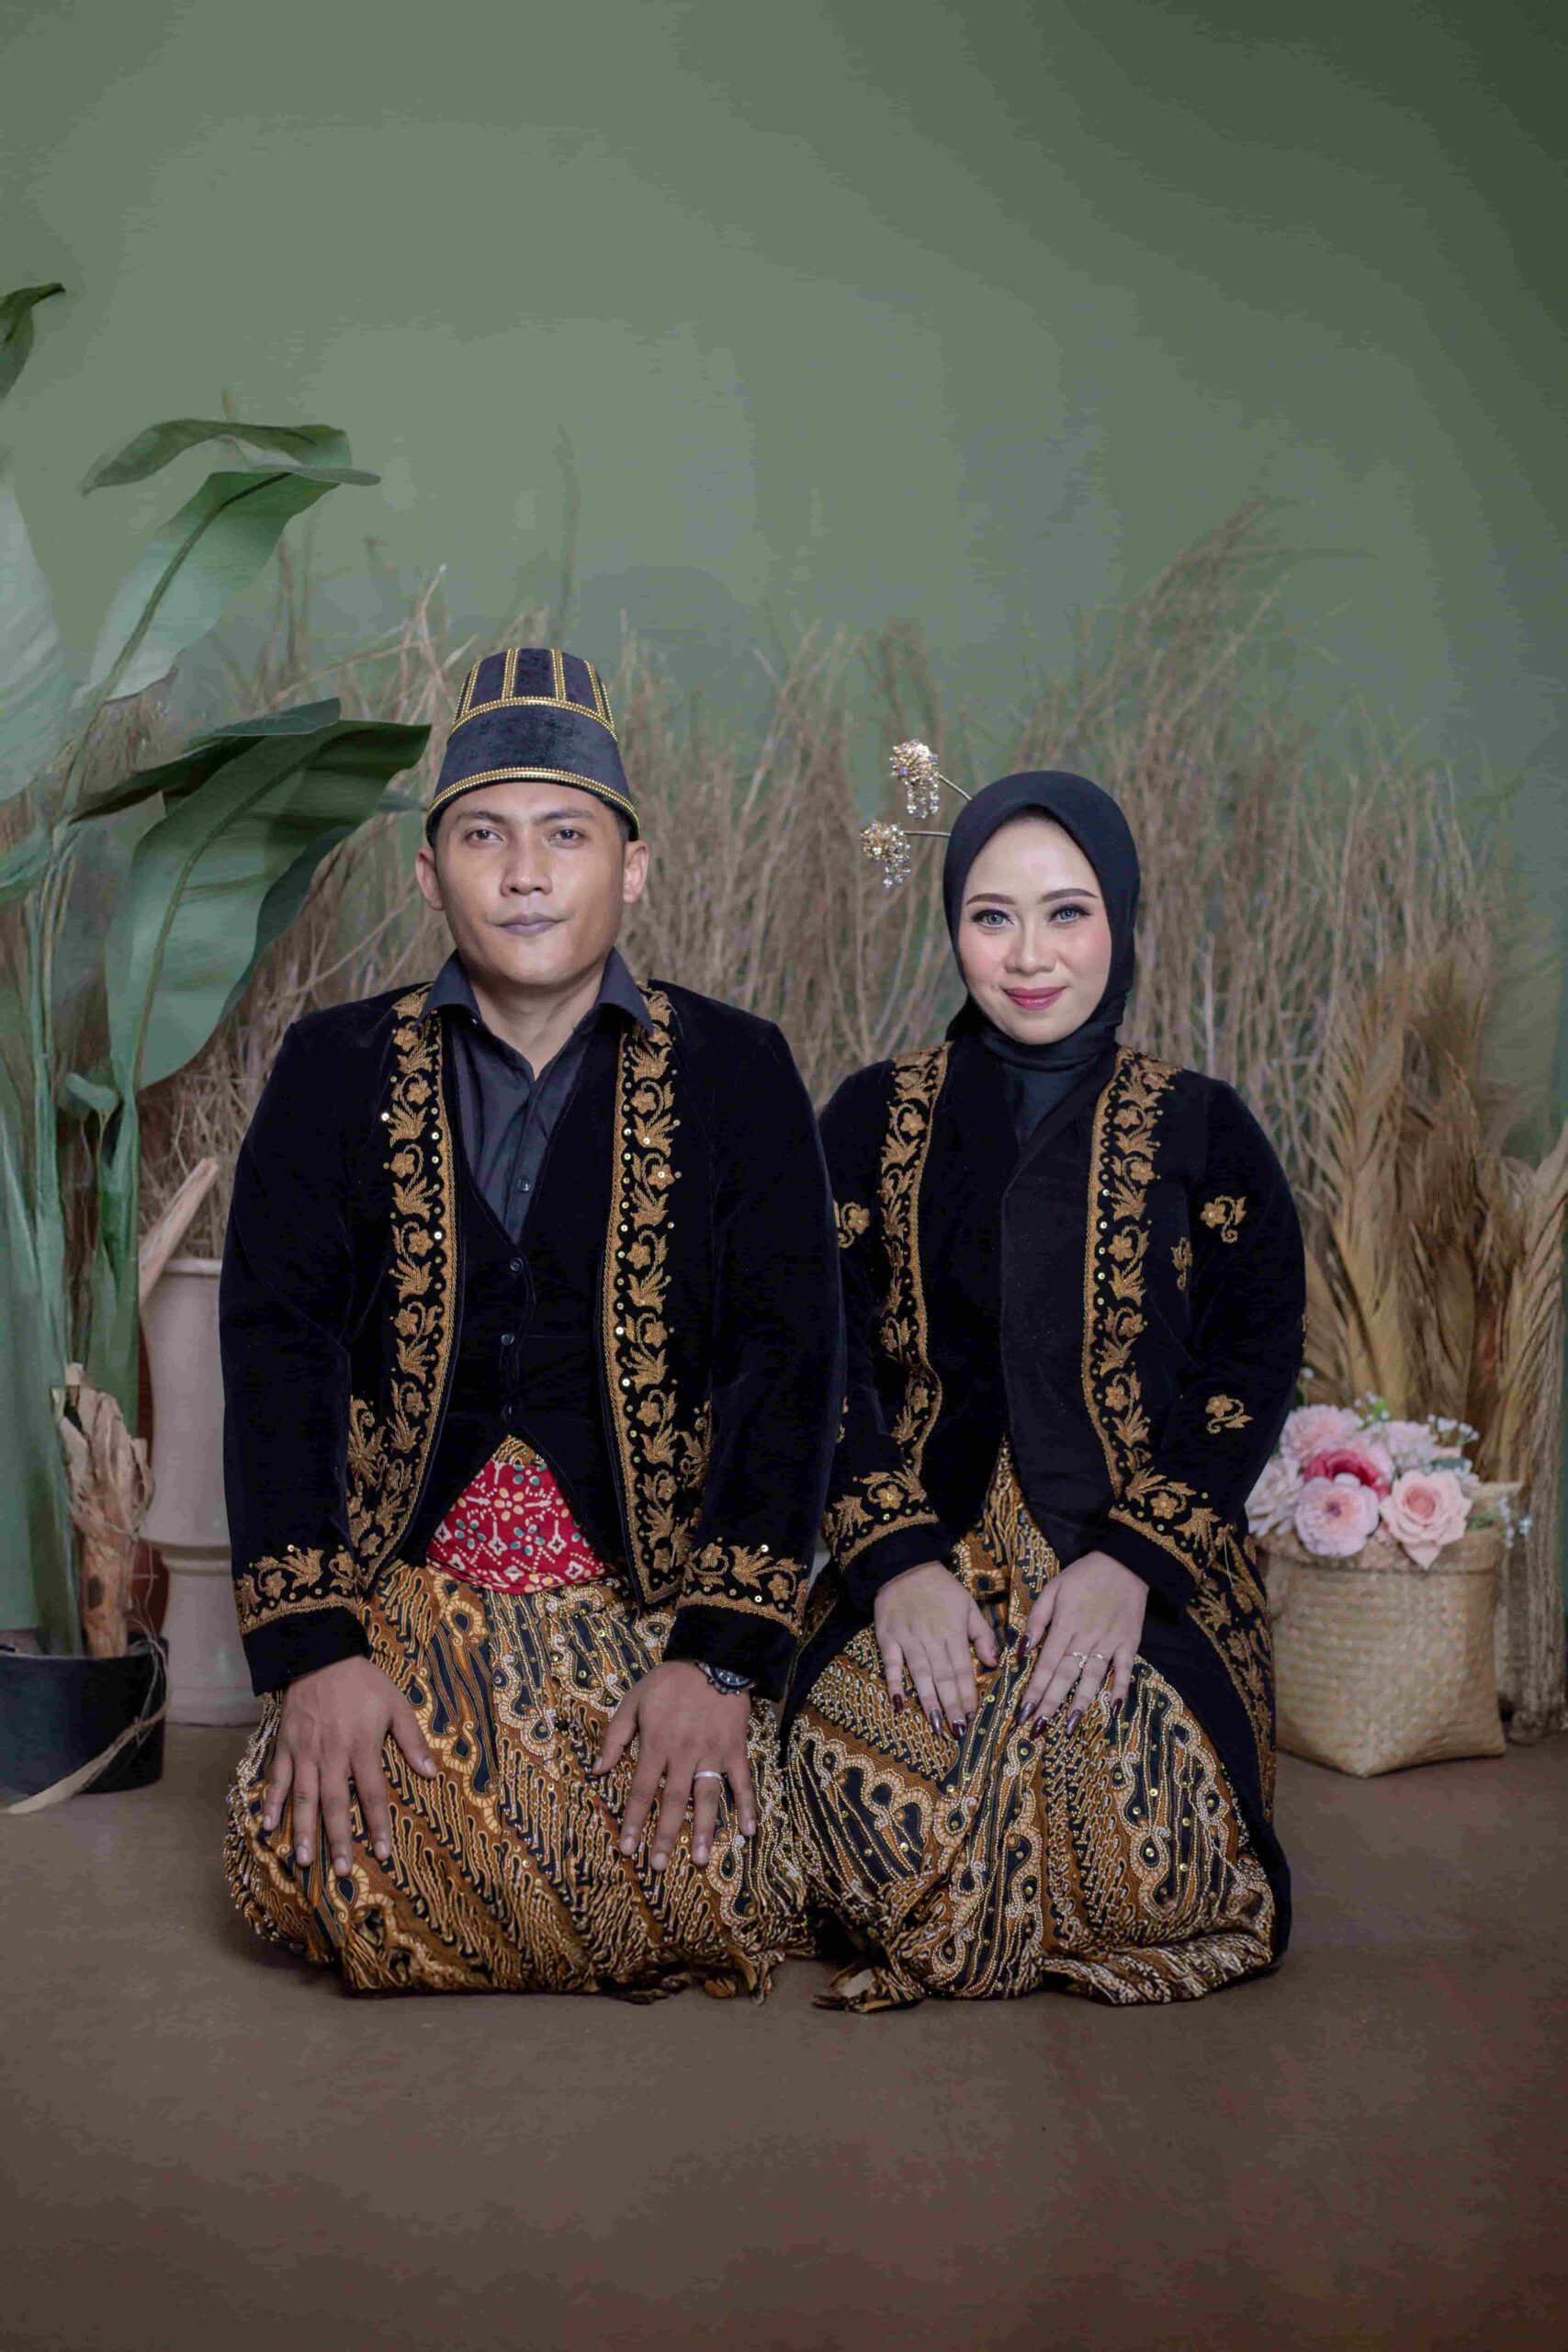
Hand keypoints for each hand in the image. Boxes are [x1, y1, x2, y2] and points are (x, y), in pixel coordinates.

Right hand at [262, 1655, 437, 1875]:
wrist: (321, 1655)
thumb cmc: (363, 1683)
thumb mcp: (396, 1705)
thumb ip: (412, 1740)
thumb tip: (431, 1773)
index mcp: (361, 1746)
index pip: (373, 1793)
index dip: (378, 1824)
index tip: (383, 1853)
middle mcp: (331, 1754)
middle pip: (336, 1803)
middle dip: (338, 1839)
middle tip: (339, 1871)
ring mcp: (304, 1752)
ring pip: (303, 1797)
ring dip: (304, 1829)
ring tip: (302, 1860)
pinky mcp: (285, 1745)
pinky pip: (277, 1778)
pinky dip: (272, 1802)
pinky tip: (269, 1825)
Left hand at [589, 1660, 754, 1870]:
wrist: (713, 1657)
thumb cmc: (669, 1682)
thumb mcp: (633, 1701)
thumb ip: (615, 1737)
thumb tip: (597, 1771)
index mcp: (657, 1743)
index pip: (643, 1789)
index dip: (634, 1820)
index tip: (627, 1848)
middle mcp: (684, 1753)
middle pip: (673, 1800)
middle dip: (665, 1835)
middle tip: (659, 1866)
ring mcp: (713, 1752)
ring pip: (708, 1795)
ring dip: (704, 1828)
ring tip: (700, 1859)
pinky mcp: (736, 1748)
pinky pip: (743, 1780)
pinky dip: (747, 1805)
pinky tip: (748, 1831)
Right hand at [873, 1559, 998, 1733]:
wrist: (904, 1565)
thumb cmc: (941, 1588)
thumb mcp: (968, 1605)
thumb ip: (982, 1634)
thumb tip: (995, 1663)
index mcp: (953, 1631)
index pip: (963, 1669)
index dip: (968, 1695)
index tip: (973, 1717)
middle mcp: (931, 1638)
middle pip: (943, 1677)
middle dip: (952, 1706)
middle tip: (958, 1732)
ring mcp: (907, 1639)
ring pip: (919, 1675)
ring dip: (928, 1701)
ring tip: (935, 1726)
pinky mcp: (887, 1637)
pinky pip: (890, 1664)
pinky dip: (894, 1684)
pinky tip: (899, 1705)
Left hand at [1017, 1550, 1146, 1730]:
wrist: (1124, 1562)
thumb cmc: (1083, 1576)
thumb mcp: (1053, 1589)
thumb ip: (1036, 1620)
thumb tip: (1021, 1651)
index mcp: (1065, 1625)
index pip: (1046, 1663)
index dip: (1034, 1689)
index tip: (1023, 1711)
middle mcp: (1086, 1637)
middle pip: (1066, 1675)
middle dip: (1051, 1703)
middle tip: (1038, 1728)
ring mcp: (1110, 1642)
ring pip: (1093, 1677)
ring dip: (1081, 1703)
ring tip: (1070, 1726)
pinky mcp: (1130, 1643)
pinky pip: (1125, 1670)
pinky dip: (1120, 1689)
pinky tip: (1113, 1709)